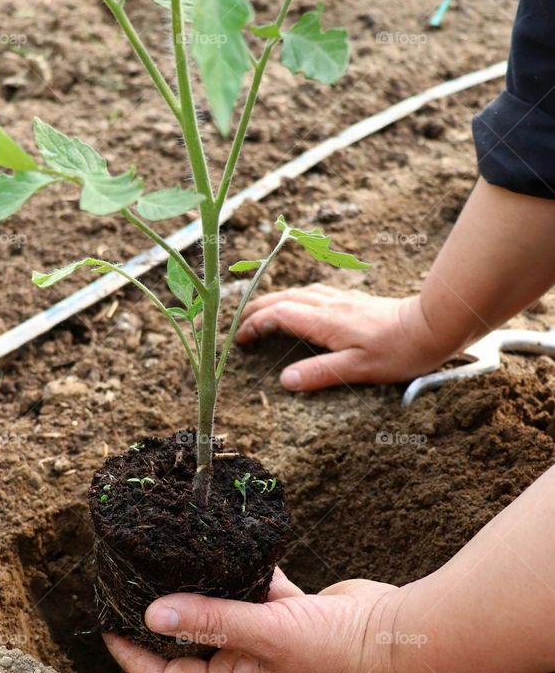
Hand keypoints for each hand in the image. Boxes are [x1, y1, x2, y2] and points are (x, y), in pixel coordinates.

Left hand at [104, 569, 404, 672]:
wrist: (397, 635)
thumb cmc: (333, 650)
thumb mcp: (264, 634)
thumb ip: (209, 620)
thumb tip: (152, 613)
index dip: (134, 657)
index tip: (108, 627)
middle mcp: (248, 668)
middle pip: (191, 643)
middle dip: (163, 617)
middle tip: (133, 584)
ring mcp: (270, 640)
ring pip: (222, 612)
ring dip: (201, 590)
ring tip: (169, 560)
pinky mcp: (292, 614)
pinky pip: (255, 591)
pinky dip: (243, 572)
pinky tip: (228, 546)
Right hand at [235, 284, 447, 391]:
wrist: (433, 325)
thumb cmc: (399, 351)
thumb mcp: (357, 369)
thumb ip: (319, 373)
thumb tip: (284, 380)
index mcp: (325, 321)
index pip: (279, 316)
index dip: (255, 325)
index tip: (240, 339)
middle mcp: (331, 305)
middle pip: (284, 298)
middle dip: (258, 308)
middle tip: (240, 323)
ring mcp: (344, 300)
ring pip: (300, 293)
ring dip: (276, 300)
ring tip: (263, 312)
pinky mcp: (356, 301)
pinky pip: (316, 294)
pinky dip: (298, 298)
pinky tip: (303, 306)